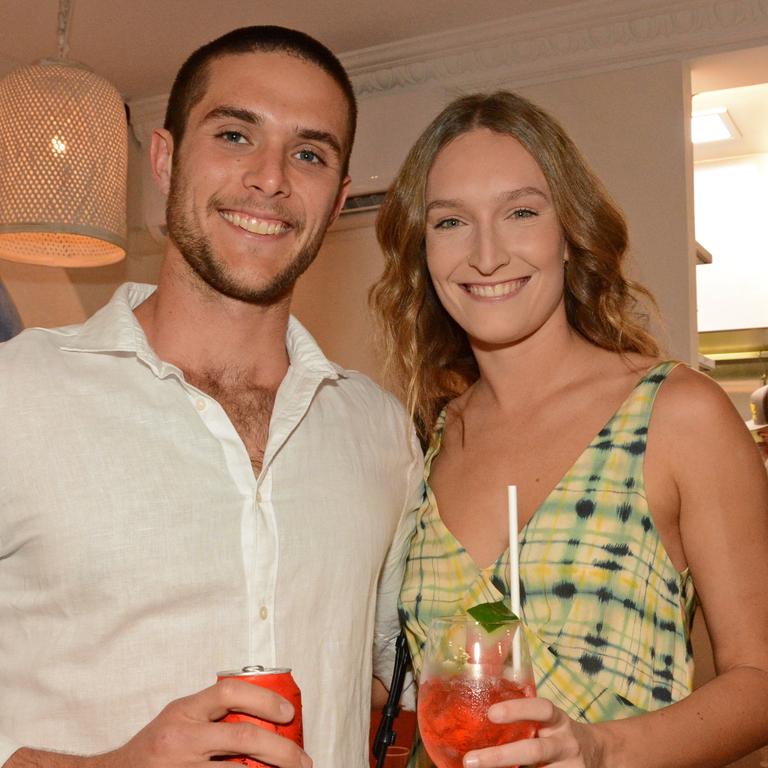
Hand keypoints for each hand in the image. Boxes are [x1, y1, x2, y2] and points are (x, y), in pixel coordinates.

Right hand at [102, 678, 310, 767]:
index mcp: (184, 711)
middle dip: (280, 749)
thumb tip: (266, 714)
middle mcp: (181, 739)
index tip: (288, 712)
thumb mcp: (179, 718)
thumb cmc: (154, 747)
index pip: (228, 692)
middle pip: (242, 738)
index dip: (263, 700)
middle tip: (303, 759)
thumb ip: (213, 714)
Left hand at [462, 697, 601, 767]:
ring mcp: (569, 767)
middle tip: (470, 760)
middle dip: (501, 757)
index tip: (491, 713)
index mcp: (558, 721)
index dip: (518, 709)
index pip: (542, 709)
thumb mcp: (548, 721)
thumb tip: (476, 718)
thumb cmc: (557, 734)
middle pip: (535, 751)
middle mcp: (565, 744)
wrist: (597, 754)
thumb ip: (524, 719)